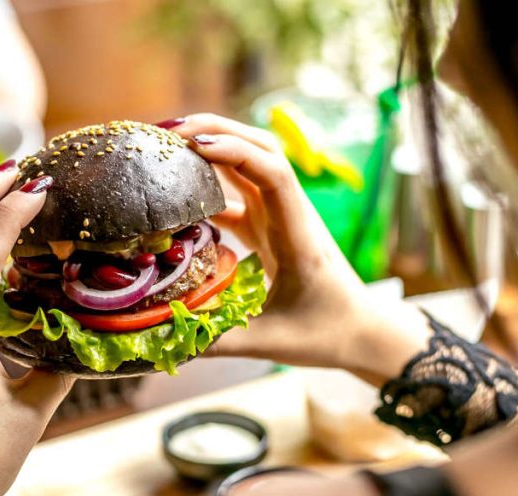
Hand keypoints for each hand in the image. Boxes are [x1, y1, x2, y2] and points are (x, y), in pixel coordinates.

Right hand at [167, 114, 430, 380]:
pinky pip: (236, 193)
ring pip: (246, 164)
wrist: (361, 332)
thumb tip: (157, 341)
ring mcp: (279, 217)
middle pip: (258, 148)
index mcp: (297, 233)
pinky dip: (207, 184)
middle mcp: (289, 214)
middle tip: (168, 131)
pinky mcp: (268, 227)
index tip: (195, 146)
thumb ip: (215, 342)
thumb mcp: (270, 343)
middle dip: (215, 130)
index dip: (234, 151)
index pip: (272, 172)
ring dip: (211, 147)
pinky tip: (176, 193)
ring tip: (166, 146)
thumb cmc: (326, 334)